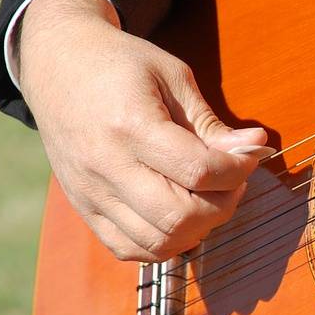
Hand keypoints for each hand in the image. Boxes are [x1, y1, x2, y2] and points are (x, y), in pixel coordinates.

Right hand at [19, 0, 270, 261]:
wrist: (57, 65)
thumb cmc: (122, 65)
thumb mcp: (173, 78)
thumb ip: (211, 123)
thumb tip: (256, 147)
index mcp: (131, 126)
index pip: (199, 172)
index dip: (238, 171)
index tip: (250, 156)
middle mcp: (106, 166)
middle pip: (180, 216)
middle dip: (224, 204)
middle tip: (233, 181)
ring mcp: (91, 193)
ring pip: (158, 242)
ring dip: (199, 228)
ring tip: (209, 198)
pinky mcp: (84, 208)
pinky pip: (130, 248)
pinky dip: (165, 242)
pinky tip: (180, 215)